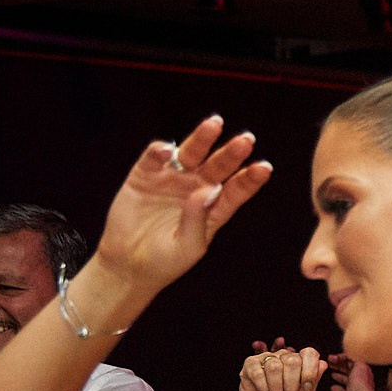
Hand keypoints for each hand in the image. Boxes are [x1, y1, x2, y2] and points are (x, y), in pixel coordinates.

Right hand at [95, 116, 271, 293]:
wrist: (128, 265)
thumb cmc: (164, 261)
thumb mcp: (187, 247)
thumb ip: (198, 219)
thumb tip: (209, 189)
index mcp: (214, 208)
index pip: (237, 189)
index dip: (250, 178)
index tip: (264, 168)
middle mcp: (196, 188)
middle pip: (218, 166)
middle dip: (232, 153)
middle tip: (246, 140)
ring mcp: (171, 180)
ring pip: (191, 154)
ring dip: (202, 139)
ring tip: (214, 125)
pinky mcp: (145, 176)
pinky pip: (154, 158)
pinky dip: (160, 150)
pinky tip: (167, 149)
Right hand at [234, 341, 327, 390]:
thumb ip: (314, 380)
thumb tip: (323, 364)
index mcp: (301, 359)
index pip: (310, 353)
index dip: (310, 372)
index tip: (307, 388)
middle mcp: (284, 355)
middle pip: (292, 360)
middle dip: (292, 384)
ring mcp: (267, 357)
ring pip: (274, 366)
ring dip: (276, 387)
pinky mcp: (250, 364)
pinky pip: (258, 372)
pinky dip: (263, 387)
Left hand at [325, 354, 384, 390]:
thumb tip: (333, 388)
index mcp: (360, 386)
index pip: (350, 379)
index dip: (340, 377)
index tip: (332, 375)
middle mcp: (363, 378)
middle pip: (350, 370)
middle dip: (339, 367)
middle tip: (330, 365)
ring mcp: (363, 371)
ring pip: (350, 362)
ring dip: (339, 360)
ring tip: (330, 359)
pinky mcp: (361, 364)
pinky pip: (351, 357)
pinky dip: (341, 356)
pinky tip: (333, 358)